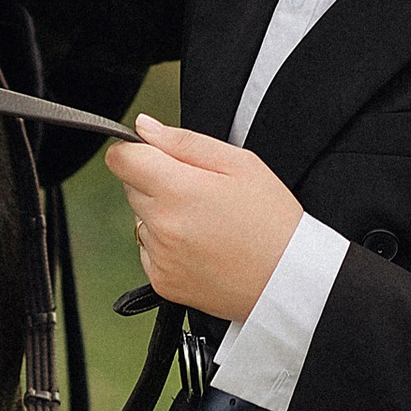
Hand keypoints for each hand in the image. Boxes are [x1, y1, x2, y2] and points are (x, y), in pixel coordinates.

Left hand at [104, 117, 303, 318]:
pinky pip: (149, 251)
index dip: (135, 150)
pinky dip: (167, 246)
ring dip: (162, 215)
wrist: (288, 280)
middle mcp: (162, 226)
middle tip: (200, 192)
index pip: (121, 159)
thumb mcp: (241, 164)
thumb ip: (185, 142)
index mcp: (178, 190)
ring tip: (206, 223)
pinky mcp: (161, 282)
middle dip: (155, 181)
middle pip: (130, 187)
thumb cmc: (272, 220)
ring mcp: (160, 257)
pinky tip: (202, 246)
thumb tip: (143, 128)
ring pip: (140, 220)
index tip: (154, 155)